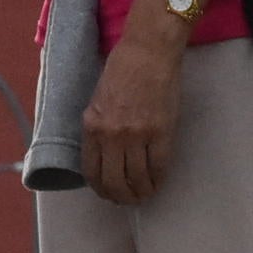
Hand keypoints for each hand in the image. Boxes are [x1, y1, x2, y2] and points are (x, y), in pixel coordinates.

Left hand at [79, 11, 185, 203]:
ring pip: (136, 179)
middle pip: (113, 181)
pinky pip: (158, 167)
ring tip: (144, 194)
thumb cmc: (122, 70)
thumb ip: (99, 127)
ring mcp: (136, 135)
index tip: (107, 192)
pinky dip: (158, 180)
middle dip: (120, 196)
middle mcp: (111, 134)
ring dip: (140, 192)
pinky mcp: (160, 133)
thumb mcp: (98, 99)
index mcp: (91, 125)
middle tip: (127, 199)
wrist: (149, 52)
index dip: (100, 188)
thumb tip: (103, 155)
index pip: (91, 170)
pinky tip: (157, 182)